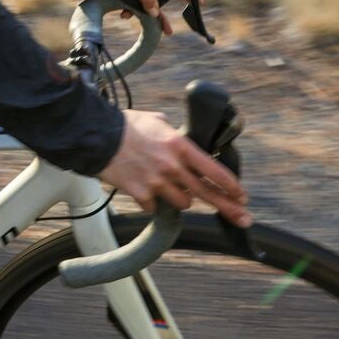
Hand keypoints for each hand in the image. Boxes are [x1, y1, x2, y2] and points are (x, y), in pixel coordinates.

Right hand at [98, 109, 251, 227]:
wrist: (96, 136)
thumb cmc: (125, 125)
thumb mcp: (156, 121)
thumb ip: (173, 135)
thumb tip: (181, 142)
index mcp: (179, 146)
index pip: (213, 170)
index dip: (231, 185)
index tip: (242, 195)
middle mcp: (172, 167)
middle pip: (206, 193)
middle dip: (227, 207)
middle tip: (242, 217)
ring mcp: (157, 182)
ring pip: (182, 202)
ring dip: (179, 197)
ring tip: (167, 185)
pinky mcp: (141, 194)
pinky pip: (154, 206)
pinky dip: (152, 201)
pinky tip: (143, 188)